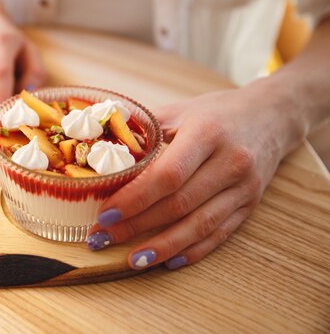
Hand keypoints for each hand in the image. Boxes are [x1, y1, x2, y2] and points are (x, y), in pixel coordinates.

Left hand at [86, 85, 302, 269]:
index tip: (105, 213)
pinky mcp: (249, 205)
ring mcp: (243, 187)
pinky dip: (193, 250)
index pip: (167, 174)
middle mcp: (230, 162)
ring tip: (132, 259)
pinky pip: (220, 234)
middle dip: (137, 225)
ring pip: (200, 225)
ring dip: (163, 247)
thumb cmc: (216, 113)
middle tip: (103, 237)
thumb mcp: (180, 110)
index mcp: (207, 134)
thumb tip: (99, 146)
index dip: (134, 198)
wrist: (271, 116)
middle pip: (179, 204)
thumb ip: (144, 129)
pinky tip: (168, 260)